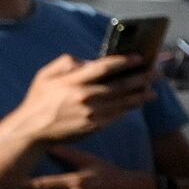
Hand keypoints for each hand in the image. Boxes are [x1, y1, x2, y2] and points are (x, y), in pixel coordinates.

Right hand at [2, 50, 152, 147]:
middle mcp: (84, 97)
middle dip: (141, 77)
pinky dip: (129, 108)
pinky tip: (139, 102)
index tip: (139, 57)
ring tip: (153, 89)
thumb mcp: (45, 76)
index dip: (124, 62)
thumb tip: (87, 61)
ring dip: (141, 95)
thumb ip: (65, 63)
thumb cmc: (39, 100)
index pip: (104, 68)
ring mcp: (91, 114)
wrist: (32, 131)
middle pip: (120, 85)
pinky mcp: (95, 127)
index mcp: (73, 82)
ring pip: (123, 102)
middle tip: (156, 72)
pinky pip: (117, 115)